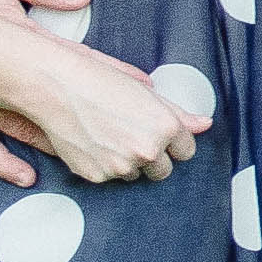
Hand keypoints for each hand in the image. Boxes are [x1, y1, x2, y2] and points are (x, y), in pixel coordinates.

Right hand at [10, 41, 204, 189]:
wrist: (57, 89)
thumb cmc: (100, 83)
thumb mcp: (144, 93)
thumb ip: (178, 113)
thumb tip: (204, 124)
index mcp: (165, 127)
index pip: (186, 151)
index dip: (172, 142)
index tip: (158, 133)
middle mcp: (147, 150)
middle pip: (164, 171)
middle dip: (153, 158)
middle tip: (131, 135)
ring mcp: (122, 166)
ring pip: (135, 175)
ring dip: (128, 162)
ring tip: (109, 135)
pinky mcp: (97, 176)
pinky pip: (110, 178)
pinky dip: (104, 165)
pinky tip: (93, 143)